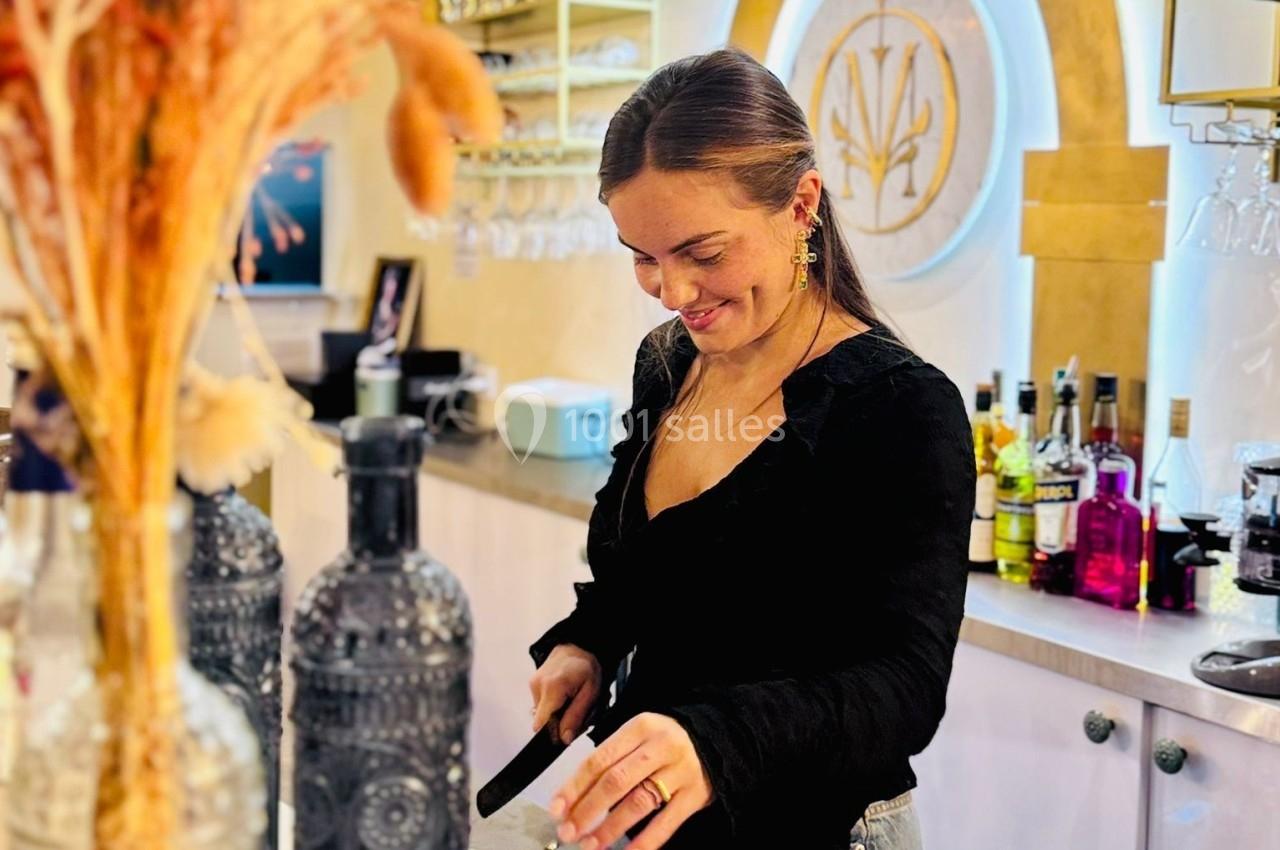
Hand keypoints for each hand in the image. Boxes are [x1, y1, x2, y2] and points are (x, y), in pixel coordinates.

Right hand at [528, 643, 602, 743]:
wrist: (577, 646)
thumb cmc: (586, 667)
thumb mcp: (590, 693)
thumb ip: (576, 717)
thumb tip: (564, 739)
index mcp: (553, 687)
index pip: (542, 724)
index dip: (555, 733)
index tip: (567, 731)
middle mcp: (538, 686)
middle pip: (542, 721)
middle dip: (558, 724)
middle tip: (575, 714)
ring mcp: (533, 684)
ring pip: (541, 714)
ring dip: (556, 714)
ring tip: (570, 702)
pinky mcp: (532, 684)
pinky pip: (540, 705)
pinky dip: (552, 706)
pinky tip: (563, 697)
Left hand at [549, 712, 713, 849]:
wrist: (716, 739)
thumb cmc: (665, 741)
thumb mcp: (639, 735)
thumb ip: (611, 758)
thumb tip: (573, 797)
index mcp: (640, 727)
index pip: (599, 760)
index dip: (574, 786)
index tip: (556, 809)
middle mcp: (660, 746)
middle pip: (615, 781)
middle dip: (587, 810)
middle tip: (568, 832)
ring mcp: (680, 771)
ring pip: (638, 803)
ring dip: (610, 828)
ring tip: (589, 845)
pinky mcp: (695, 795)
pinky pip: (666, 823)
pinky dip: (644, 842)